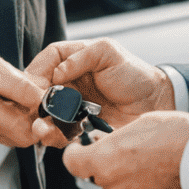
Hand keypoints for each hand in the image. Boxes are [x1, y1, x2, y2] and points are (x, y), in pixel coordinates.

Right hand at [0, 51, 44, 147]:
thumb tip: (47, 92)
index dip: (45, 104)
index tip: (51, 97)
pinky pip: (6, 136)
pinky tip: (7, 109)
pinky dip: (14, 125)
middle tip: (38, 104)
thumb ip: (21, 81)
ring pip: (18, 138)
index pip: (29, 108)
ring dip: (27, 124)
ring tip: (20, 104)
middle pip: (26, 134)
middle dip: (38, 121)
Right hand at [26, 40, 173, 147]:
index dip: (37, 72)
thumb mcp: (109, 52)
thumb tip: (57, 73)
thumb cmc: (135, 75)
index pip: (47, 61)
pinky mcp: (78, 127)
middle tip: (33, 111)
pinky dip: (53, 135)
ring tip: (40, 128)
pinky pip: (59, 131)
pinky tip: (53, 136)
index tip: (34, 86)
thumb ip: (81, 56)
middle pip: (40, 89)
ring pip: (46, 113)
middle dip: (33, 101)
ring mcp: (72, 106)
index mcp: (74, 61)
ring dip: (40, 121)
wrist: (155, 105)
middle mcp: (70, 83)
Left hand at [60, 111, 188, 188]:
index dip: (78, 154)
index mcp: (104, 160)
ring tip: (156, 171)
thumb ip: (115, 138)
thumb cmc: (177, 136)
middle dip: (112, 168)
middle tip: (135, 157)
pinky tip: (164, 186)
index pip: (72, 162)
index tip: (84, 150)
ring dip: (131, 185)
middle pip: (101, 179)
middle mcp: (113, 187)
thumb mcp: (140, 124)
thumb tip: (101, 141)